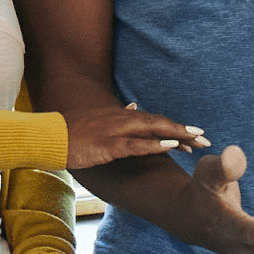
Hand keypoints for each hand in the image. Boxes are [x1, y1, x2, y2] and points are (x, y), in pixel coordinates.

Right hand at [63, 104, 208, 169]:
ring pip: (152, 131)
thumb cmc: (72, 132)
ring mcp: (115, 131)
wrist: (48, 137)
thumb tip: (135, 105)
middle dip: (184, 132)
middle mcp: (122, 120)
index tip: (195, 136)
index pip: (155, 121)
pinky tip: (171, 148)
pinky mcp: (107, 145)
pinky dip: (154, 145)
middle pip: (160, 123)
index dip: (176, 128)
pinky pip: (135, 144)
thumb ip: (118, 115)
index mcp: (121, 117)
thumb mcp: (98, 121)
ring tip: (197, 143)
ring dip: (176, 135)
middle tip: (205, 140)